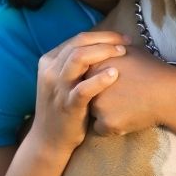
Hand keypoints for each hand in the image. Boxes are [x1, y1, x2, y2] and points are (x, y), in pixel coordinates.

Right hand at [31, 31, 129, 153]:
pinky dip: (100, 79)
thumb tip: (102, 46)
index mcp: (49, 61)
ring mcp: (58, 88)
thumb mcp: (62, 81)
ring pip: (79, 58)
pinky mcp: (67, 105)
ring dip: (103, 52)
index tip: (122, 38)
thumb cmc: (63, 107)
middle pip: (79, 43)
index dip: (102, 35)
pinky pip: (84, 88)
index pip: (77, 39)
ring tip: (122, 52)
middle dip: (106, 39)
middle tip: (127, 42)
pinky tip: (115, 74)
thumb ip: (74, 64)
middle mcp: (50, 71)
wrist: (49, 139)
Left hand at [87, 46, 175, 135]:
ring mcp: (97, 104)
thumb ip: (113, 50)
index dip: (98, 82)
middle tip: (120, 97)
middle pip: (87, 95)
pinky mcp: (106, 122)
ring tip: (126, 107)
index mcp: (95, 66)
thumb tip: (109, 48)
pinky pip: (101, 129)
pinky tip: (127, 118)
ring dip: (105, 112)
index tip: (114, 84)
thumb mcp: (130, 51)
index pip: (86, 77)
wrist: (168, 92)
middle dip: (99, 97)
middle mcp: (91, 84)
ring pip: (93, 113)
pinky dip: (112, 127)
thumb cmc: (153, 70)